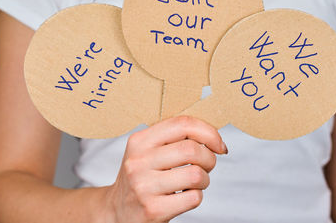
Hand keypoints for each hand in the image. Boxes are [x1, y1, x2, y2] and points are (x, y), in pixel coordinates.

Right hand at [105, 116, 227, 222]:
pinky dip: (196, 197)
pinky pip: (193, 198)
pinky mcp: (153, 209)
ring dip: (204, 180)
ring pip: (195, 174)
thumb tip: (213, 136)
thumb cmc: (141, 177)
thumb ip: (173, 139)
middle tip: (207, 165)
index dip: (208, 132)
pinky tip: (184, 196)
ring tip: (194, 183)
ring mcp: (144, 186)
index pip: (181, 124)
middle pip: (191, 149)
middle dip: (209, 158)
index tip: (218, 144)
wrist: (117, 212)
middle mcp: (138, 161)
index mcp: (139, 141)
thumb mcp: (146, 152)